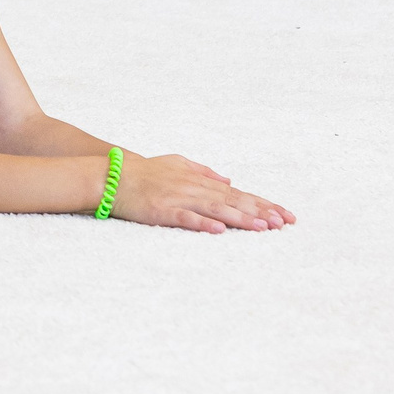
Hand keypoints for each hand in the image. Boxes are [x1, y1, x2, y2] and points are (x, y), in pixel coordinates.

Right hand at [110, 152, 293, 233]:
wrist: (109, 175)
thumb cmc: (143, 171)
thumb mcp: (176, 163)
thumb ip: (203, 171)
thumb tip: (229, 179)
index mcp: (197, 179)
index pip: (237, 192)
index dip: (262, 203)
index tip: (283, 213)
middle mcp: (192, 188)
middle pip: (232, 200)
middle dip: (260, 211)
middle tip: (283, 223)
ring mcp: (177, 198)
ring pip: (215, 209)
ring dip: (240, 218)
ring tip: (262, 228)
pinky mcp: (161, 210)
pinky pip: (185, 218)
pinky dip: (202, 223)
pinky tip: (219, 230)